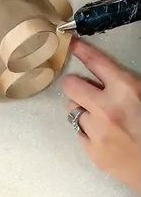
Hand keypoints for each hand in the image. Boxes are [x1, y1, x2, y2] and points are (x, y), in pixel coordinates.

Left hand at [62, 39, 140, 191]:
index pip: (96, 62)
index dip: (82, 50)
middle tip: (83, 89)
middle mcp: (106, 108)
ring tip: (98, 116)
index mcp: (126, 90)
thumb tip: (101, 77)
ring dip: (82, 109)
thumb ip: (123, 84)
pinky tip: (102, 134)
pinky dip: (86, 130)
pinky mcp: (92, 152)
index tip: (71, 44)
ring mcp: (97, 132)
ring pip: (72, 110)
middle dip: (74, 84)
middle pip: (70, 85)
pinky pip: (78, 132)